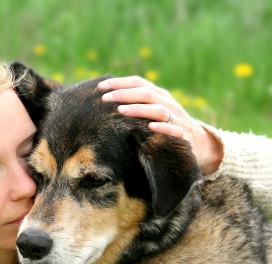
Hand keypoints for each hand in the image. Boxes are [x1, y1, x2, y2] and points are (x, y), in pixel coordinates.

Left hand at [97, 76, 222, 174]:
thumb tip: (107, 102)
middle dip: (124, 94)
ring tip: (121, 111)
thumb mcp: (152, 114)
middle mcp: (168, 104)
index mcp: (159, 96)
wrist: (199, 145)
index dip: (120, 83)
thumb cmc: (167, 129)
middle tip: (105, 99)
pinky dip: (163, 127)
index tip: (100, 88)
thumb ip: (136, 106)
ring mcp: (177, 119)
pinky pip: (174, 130)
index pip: (139, 83)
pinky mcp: (184, 135)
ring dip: (139, 109)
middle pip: (146, 94)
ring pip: (158, 110)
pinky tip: (150, 127)